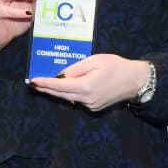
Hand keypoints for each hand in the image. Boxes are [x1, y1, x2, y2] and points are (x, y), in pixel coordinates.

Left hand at [30, 54, 150, 112]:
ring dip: (57, 91)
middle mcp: (86, 100)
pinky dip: (70, 94)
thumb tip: (61, 75)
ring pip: (68, 98)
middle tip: (34, 84)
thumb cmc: (116, 66)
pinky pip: (77, 100)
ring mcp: (90, 106)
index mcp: (86, 87)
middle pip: (61, 95)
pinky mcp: (94, 108)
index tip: (33, 81)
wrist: (135, 81)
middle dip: (47, 89)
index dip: (45, 83)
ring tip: (45, 83)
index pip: (60, 86)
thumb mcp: (95, 60)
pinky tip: (64, 87)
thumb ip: (76, 68)